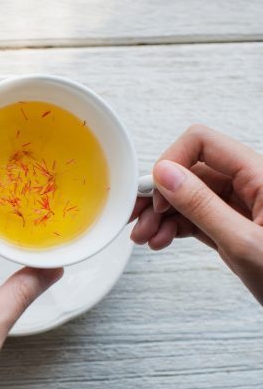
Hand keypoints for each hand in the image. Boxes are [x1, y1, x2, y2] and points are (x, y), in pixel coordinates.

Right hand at [129, 124, 262, 303]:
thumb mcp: (244, 244)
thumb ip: (202, 206)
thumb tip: (165, 174)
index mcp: (261, 176)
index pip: (203, 144)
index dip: (172, 162)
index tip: (154, 192)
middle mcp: (250, 185)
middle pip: (190, 171)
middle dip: (159, 194)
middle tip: (137, 217)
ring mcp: (240, 206)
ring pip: (189, 196)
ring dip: (161, 215)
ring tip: (146, 237)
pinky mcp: (234, 226)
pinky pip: (196, 216)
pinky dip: (174, 227)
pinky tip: (162, 240)